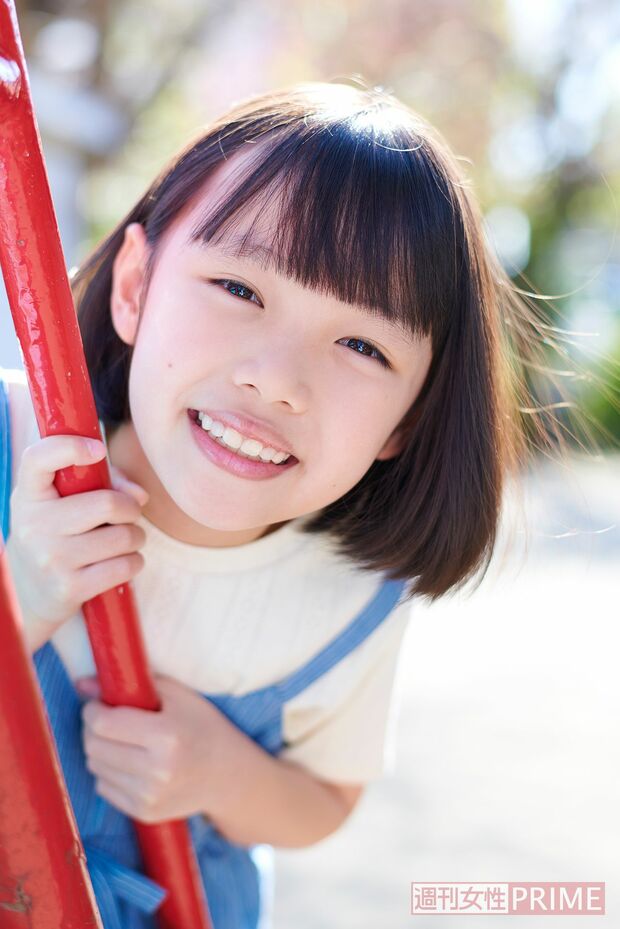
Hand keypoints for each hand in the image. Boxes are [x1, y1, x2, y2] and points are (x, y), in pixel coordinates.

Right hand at [8, 435, 148, 628]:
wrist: (28, 595)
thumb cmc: (56, 536)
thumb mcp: (63, 503)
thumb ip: (104, 484)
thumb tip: (140, 496)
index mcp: (29, 496)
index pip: (38, 458)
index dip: (70, 446)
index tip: (98, 449)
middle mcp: (34, 526)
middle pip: (107, 503)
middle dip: (130, 509)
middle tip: (128, 515)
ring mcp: (50, 560)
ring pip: (123, 537)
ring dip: (136, 537)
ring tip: (124, 540)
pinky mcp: (69, 588)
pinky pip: (125, 566)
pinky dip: (134, 562)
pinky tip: (121, 562)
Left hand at [78, 674, 236, 823]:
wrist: (227, 774)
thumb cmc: (201, 725)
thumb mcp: (177, 696)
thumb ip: (131, 685)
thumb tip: (82, 683)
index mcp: (166, 736)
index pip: (104, 723)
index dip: (93, 709)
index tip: (99, 704)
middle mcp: (157, 770)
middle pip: (94, 746)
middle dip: (92, 728)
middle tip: (106, 719)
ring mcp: (150, 796)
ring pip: (95, 767)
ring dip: (99, 750)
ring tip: (121, 741)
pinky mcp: (144, 813)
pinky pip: (104, 788)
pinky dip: (109, 772)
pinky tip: (130, 762)